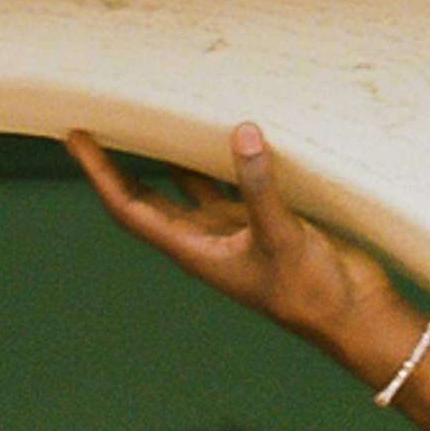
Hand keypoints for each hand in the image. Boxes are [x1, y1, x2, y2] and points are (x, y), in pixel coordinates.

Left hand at [66, 123, 417, 376]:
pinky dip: (215, 155)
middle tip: (93, 123)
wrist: (352, 313)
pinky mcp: (262, 219)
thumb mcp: (281, 236)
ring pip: (185, 186)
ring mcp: (232, 228)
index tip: (77, 140)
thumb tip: (242, 133)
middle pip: (146, 196)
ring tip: (144, 116)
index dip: (102, 175)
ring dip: (163, 155)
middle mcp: (205, 238)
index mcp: (194, 250)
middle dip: (116, 163)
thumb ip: (259, 186)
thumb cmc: (312, 291)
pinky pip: (227, 180)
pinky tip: (214, 126)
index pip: (132, 208)